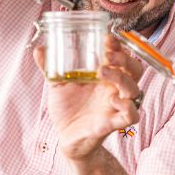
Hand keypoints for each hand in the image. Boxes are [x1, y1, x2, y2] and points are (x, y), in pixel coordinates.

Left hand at [33, 35, 143, 160]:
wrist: (65, 136)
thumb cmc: (68, 109)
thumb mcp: (57, 84)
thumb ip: (49, 67)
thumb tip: (40, 49)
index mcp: (105, 76)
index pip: (120, 56)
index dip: (118, 46)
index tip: (107, 37)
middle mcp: (114, 89)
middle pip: (134, 69)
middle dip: (124, 59)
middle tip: (107, 54)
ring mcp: (116, 105)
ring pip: (134, 89)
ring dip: (122, 78)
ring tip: (102, 71)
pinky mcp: (113, 123)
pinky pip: (132, 115)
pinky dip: (128, 108)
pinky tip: (114, 101)